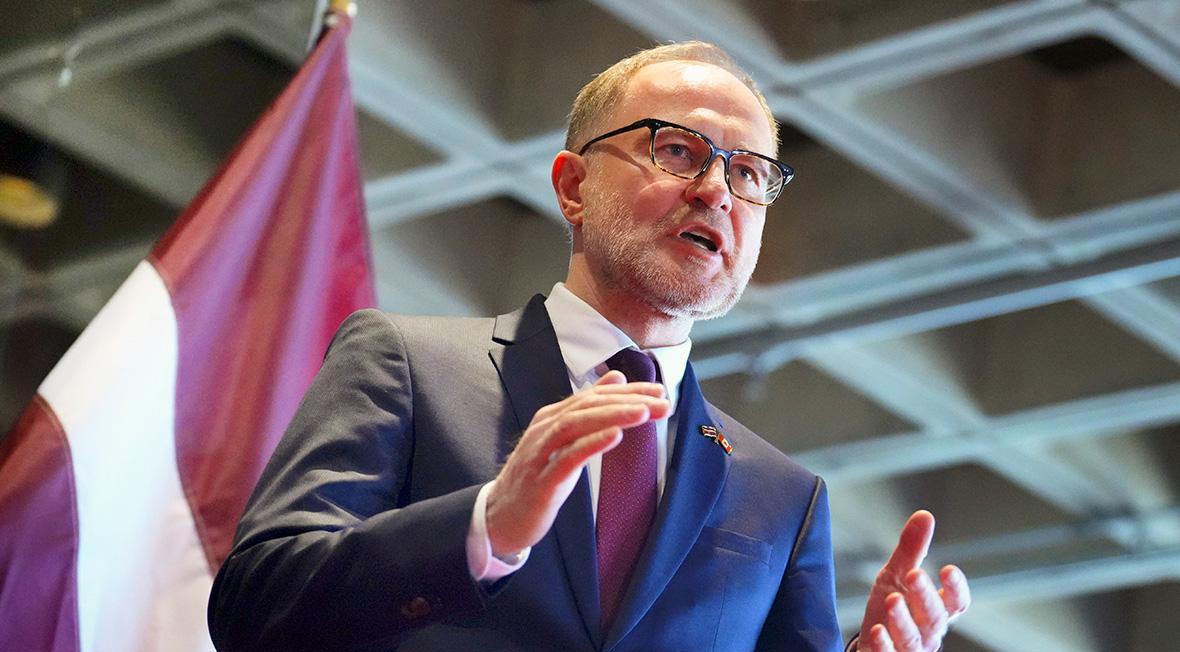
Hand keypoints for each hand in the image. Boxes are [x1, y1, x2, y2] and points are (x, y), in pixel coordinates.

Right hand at [485, 370, 668, 555]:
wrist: (502, 517)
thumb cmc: (538, 477)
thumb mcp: (566, 440)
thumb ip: (589, 410)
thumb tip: (616, 377)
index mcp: (551, 417)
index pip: (593, 396)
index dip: (628, 392)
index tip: (659, 392)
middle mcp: (544, 429)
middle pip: (587, 406)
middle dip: (627, 401)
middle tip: (662, 402)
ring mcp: (540, 454)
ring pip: (576, 425)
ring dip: (612, 416)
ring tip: (644, 412)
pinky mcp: (541, 481)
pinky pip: (566, 458)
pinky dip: (591, 444)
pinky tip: (615, 436)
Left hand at [857, 511, 970, 651]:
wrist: (872, 637)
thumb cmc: (891, 604)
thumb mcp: (898, 573)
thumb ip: (912, 550)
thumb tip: (925, 515)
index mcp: (935, 610)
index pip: (956, 603)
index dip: (956, 588)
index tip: (948, 569)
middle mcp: (927, 632)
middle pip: (935, 618)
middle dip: (926, 596)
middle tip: (914, 574)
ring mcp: (909, 648)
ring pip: (913, 639)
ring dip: (904, 619)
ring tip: (893, 598)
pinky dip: (885, 644)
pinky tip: (877, 630)